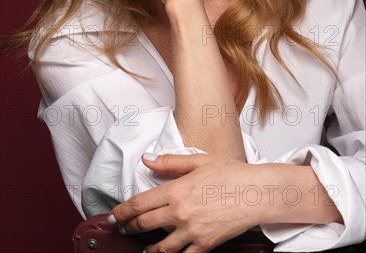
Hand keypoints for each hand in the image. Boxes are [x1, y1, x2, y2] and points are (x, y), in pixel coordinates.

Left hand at [110, 153, 257, 252]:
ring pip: (161, 247)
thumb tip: (147, 159)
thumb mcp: (198, 160)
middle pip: (145, 224)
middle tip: (122, 228)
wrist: (257, 193)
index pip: (140, 204)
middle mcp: (181, 213)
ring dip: (148, 248)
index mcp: (177, 190)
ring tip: (143, 248)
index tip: (114, 215)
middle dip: (129, 227)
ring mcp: (192, 232)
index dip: (122, 211)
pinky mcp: (206, 245)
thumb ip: (170, 162)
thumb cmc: (230, 173)